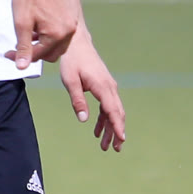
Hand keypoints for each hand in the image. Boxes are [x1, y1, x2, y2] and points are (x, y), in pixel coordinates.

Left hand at [7, 0, 76, 67]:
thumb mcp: (21, 25)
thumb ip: (23, 47)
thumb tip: (22, 67)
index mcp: (58, 35)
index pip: (38, 56)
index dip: (21, 57)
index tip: (8, 54)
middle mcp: (69, 30)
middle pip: (51, 54)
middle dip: (34, 53)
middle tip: (18, 47)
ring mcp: (72, 22)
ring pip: (57, 44)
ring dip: (43, 45)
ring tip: (28, 36)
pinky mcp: (71, 14)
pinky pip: (62, 33)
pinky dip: (50, 35)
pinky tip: (37, 27)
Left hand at [57, 29, 126, 151]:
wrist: (76, 44)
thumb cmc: (72, 62)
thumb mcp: (71, 82)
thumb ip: (77, 100)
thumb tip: (84, 120)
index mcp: (103, 87)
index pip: (113, 110)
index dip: (117, 126)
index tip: (122, 139)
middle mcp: (110, 87)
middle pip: (117, 113)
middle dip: (117, 132)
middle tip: (115, 149)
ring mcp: (108, 87)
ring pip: (113, 111)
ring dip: (110, 128)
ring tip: (105, 145)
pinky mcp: (103, 87)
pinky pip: (107, 106)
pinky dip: (104, 119)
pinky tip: (97, 131)